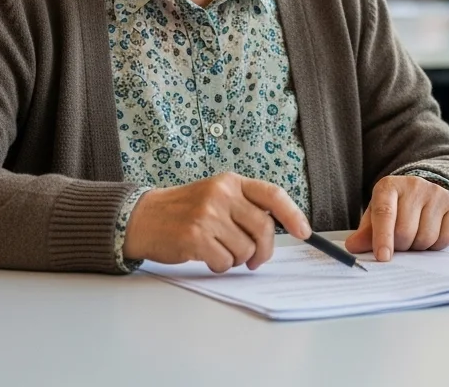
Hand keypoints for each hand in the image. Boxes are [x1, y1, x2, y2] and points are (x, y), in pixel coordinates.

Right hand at [123, 173, 310, 272]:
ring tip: (221, 251)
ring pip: (245, 249)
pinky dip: (221, 266)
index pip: (272, 195)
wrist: (144, 217)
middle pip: (263, 228)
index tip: (304, 232)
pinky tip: (207, 256)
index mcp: (232, 182)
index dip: (293, 214)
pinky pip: (225, 262)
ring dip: (237, 259)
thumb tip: (279, 228)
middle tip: (255, 259)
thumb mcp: (217, 195)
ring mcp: (208, 215)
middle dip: (264, 250)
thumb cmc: (185, 210)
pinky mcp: (195, 237)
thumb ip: (244, 205)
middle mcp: (222, 194)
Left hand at [344, 175, 448, 261]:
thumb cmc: (395, 209)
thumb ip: (365, 233)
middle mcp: (414, 185)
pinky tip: (431, 234)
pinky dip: (436, 246)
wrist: (423, 192)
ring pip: (426, 238)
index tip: (383, 258)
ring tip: (414, 237)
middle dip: (400, 247)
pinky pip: (445, 238)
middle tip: (399, 244)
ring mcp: (436, 192)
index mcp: (389, 186)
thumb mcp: (375, 217)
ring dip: (418, 248)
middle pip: (405, 231)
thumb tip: (353, 247)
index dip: (383, 237)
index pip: (385, 213)